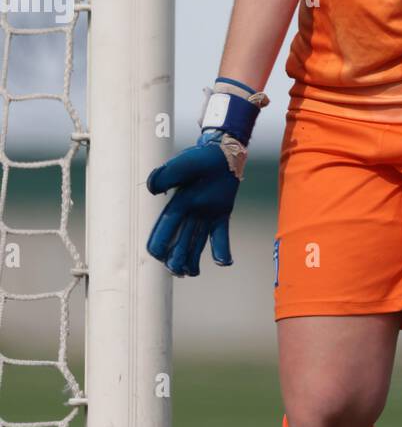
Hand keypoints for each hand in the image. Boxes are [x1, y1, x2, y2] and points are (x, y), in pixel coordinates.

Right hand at [146, 129, 241, 275]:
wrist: (222, 153)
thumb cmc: (200, 158)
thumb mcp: (183, 164)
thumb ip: (168, 175)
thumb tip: (152, 189)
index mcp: (178, 203)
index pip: (165, 227)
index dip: (159, 242)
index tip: (156, 256)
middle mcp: (189, 212)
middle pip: (179, 240)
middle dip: (175, 257)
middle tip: (177, 271)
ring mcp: (205, 215)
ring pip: (195, 243)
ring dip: (191, 259)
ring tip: (191, 273)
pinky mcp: (221, 214)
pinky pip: (220, 235)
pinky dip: (221, 250)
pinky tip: (224, 263)